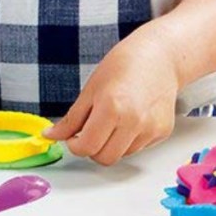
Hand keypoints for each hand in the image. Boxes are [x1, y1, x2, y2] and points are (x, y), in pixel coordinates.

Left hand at [43, 28, 179, 164]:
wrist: (158, 57)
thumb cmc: (123, 66)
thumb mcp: (90, 90)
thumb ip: (71, 119)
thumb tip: (52, 135)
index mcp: (112, 108)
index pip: (88, 147)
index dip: (75, 146)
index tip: (73, 139)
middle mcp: (134, 122)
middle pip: (105, 158)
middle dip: (92, 149)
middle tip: (88, 133)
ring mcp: (151, 129)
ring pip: (121, 155)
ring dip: (110, 145)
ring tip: (111, 121)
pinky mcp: (162, 132)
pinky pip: (138, 148)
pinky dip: (127, 140)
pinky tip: (128, 119)